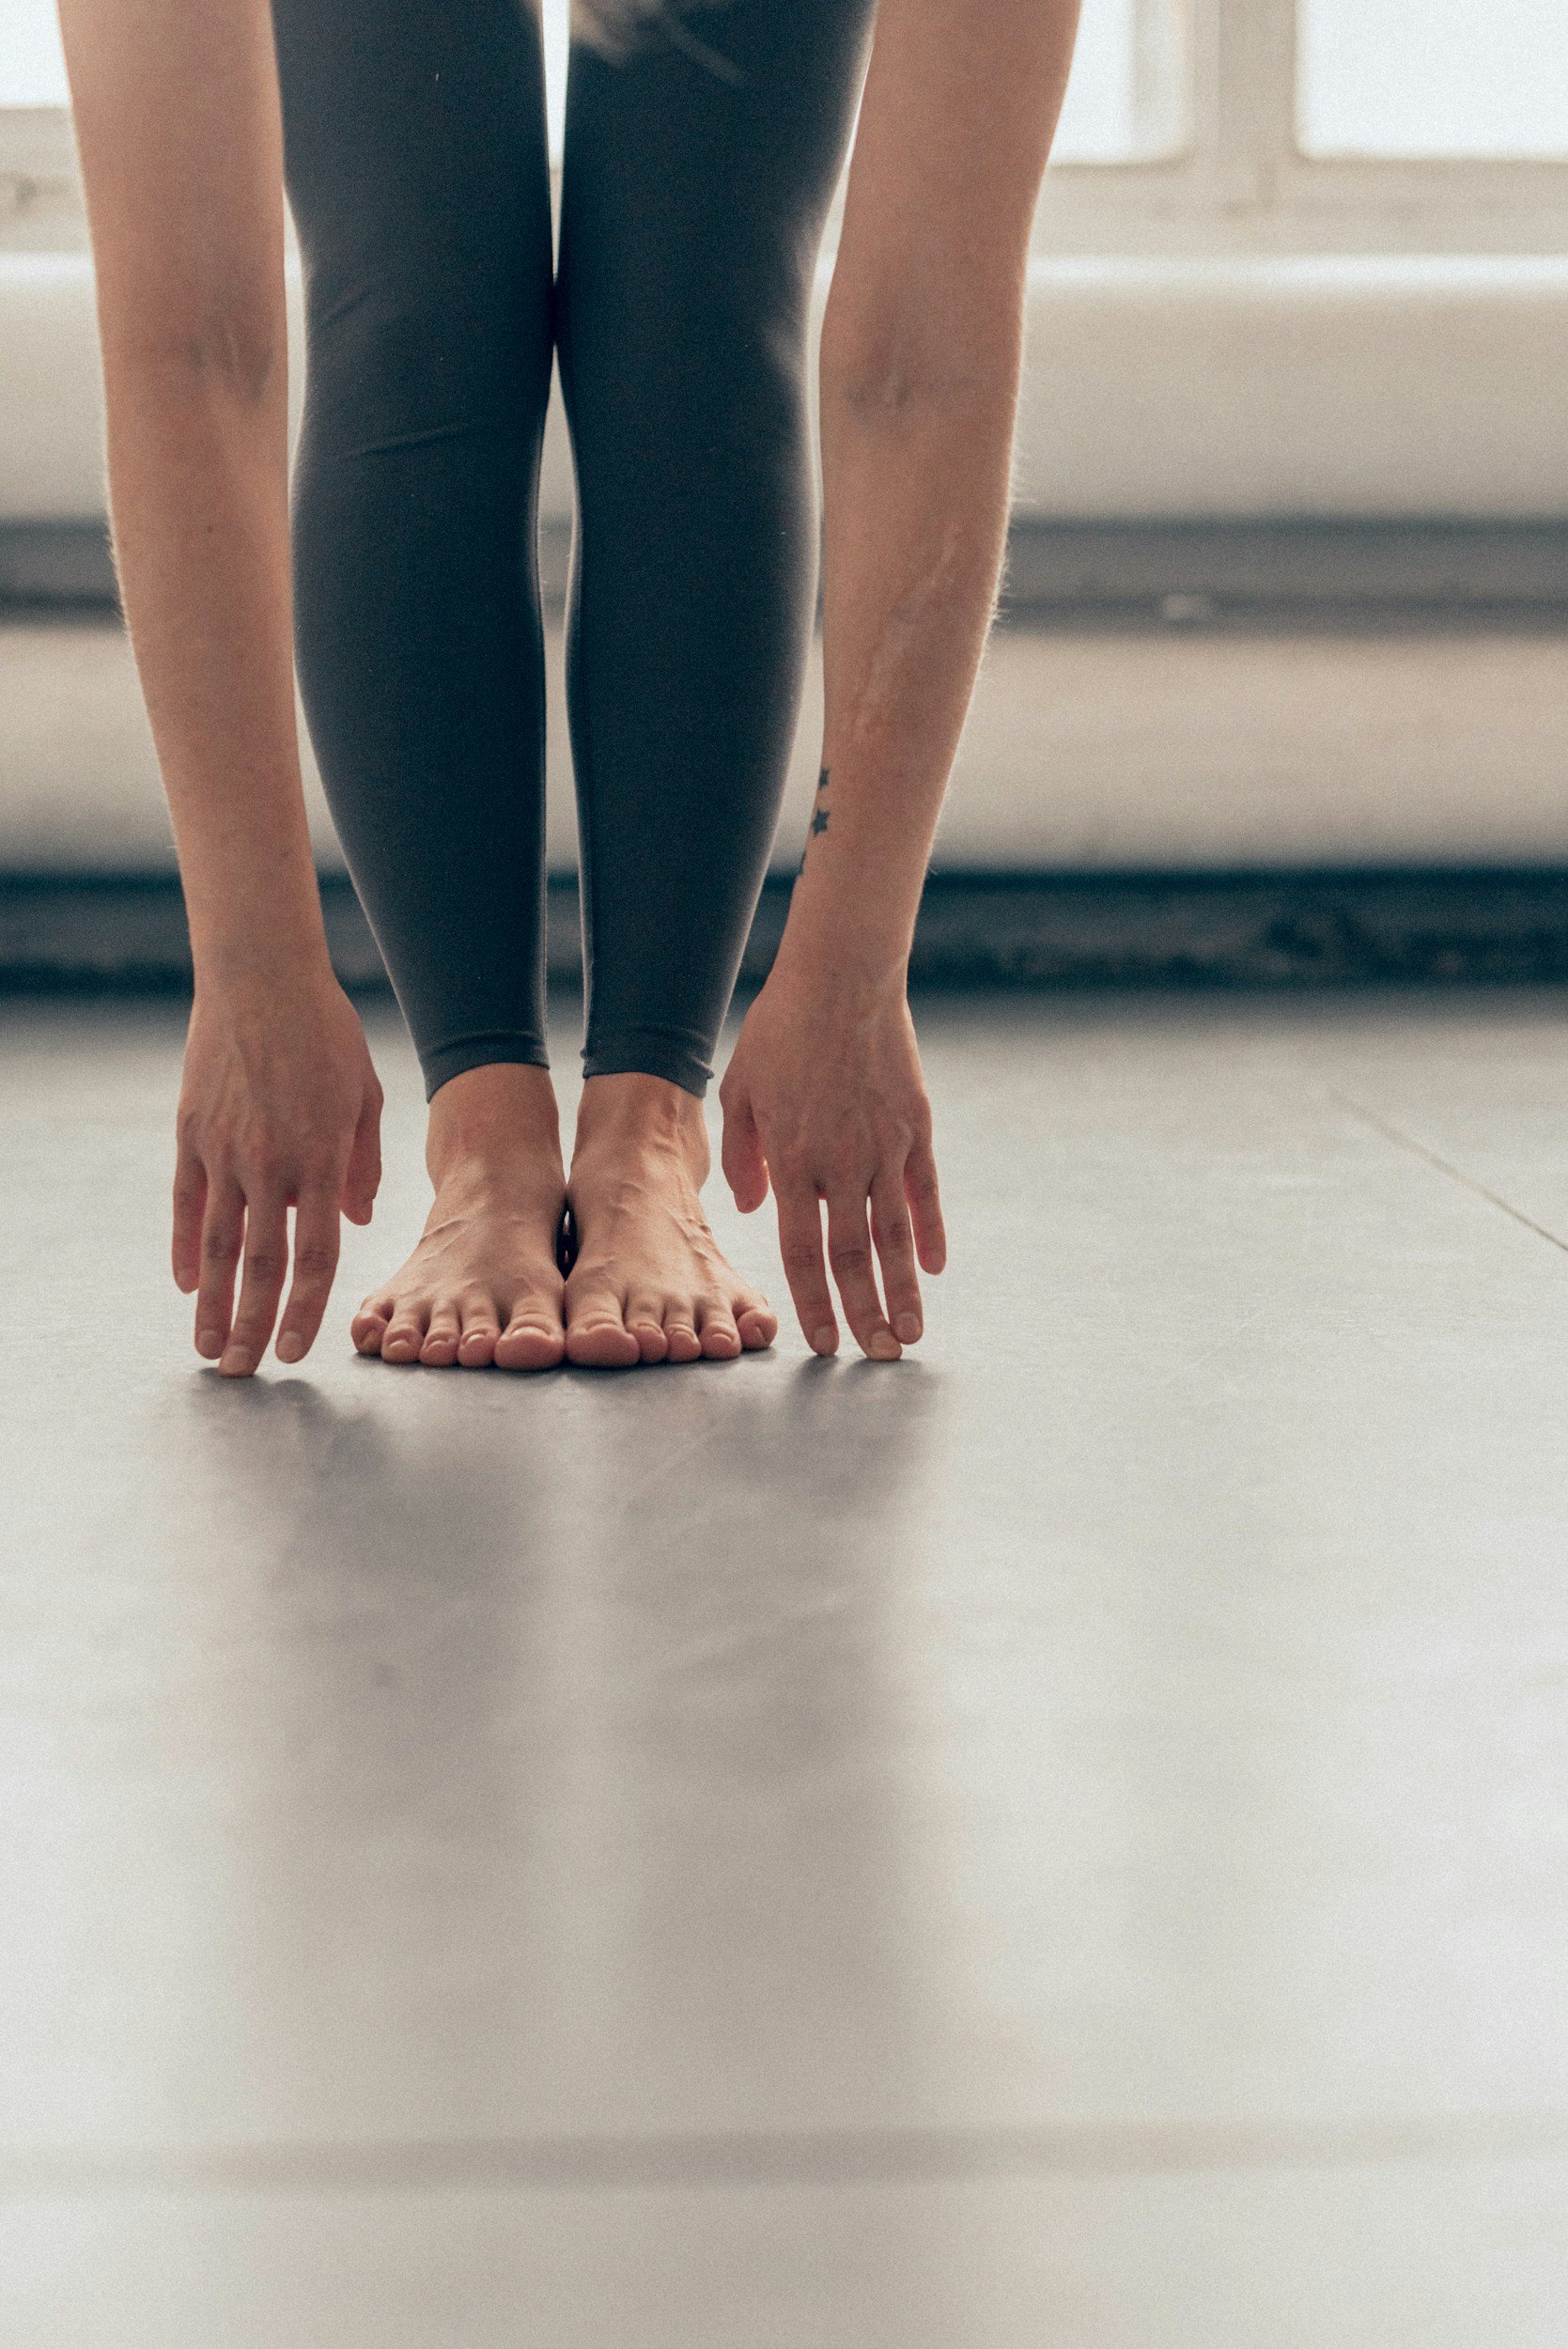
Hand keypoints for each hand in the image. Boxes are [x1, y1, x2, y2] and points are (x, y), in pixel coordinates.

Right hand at [173, 967, 382, 1375]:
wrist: (261, 978)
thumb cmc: (326, 1035)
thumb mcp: (365, 1097)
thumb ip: (362, 1165)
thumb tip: (355, 1222)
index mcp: (322, 1160)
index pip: (315, 1255)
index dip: (304, 1310)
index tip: (294, 1351)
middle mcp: (270, 1164)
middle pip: (260, 1265)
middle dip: (252, 1327)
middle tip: (243, 1375)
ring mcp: (224, 1151)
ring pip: (217, 1246)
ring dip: (212, 1304)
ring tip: (208, 1349)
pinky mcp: (191, 1134)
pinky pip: (187, 1204)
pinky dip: (186, 1247)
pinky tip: (187, 1285)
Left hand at [719, 961, 945, 1358]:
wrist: (842, 978)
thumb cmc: (781, 1031)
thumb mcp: (741, 1091)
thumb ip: (746, 1156)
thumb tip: (756, 1209)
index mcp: (792, 1161)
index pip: (801, 1252)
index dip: (813, 1304)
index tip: (821, 1345)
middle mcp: (840, 1164)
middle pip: (853, 1258)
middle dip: (865, 1316)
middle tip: (878, 1359)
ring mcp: (884, 1148)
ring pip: (894, 1237)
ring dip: (903, 1291)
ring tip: (911, 1335)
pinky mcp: (916, 1129)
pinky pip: (925, 1193)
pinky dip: (931, 1233)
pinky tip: (934, 1269)